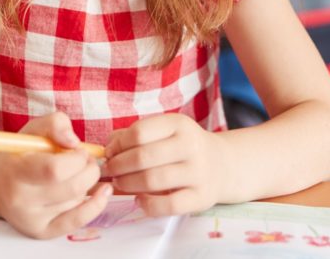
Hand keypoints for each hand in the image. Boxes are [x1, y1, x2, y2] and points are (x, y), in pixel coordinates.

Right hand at [0, 113, 109, 238]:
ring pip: (76, 201)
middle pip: (72, 188)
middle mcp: (21, 201)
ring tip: (76, 174)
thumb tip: (73, 142)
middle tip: (86, 161)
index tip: (78, 151)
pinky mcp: (41, 232)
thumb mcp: (33, 130)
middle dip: (89, 170)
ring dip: (86, 184)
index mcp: (16, 172)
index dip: (76, 158)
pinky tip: (103, 192)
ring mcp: (31, 220)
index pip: (54, 170)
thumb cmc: (19, 154)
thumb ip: (56, 124)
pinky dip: (95, 206)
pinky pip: (77, 222)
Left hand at [103, 114, 227, 216]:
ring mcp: (198, 172)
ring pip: (152, 180)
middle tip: (110, 171)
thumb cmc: (181, 147)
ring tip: (119, 184)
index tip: (110, 152)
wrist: (222, 165)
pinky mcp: (201, 197)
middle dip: (118, 166)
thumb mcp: (164, 131)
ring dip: (127, 184)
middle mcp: (191, 145)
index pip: (139, 132)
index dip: (118, 144)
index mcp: (179, 124)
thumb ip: (133, 135)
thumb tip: (107, 148)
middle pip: (143, 157)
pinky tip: (139, 200)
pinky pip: (168, 205)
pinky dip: (147, 205)